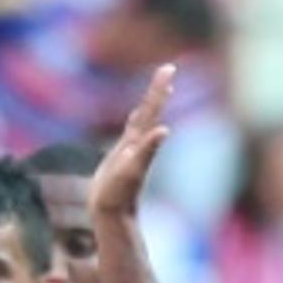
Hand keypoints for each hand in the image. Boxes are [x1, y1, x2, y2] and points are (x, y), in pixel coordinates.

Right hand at [90, 64, 175, 225]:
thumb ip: (148, 149)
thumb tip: (164, 130)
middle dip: (158, 89)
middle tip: (168, 68)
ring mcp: (130, 150)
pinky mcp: (121, 158)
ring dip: (151, 102)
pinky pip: (131, 134)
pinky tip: (138, 119)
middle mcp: (138, 142)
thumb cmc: (120, 193)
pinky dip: (136, 122)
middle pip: (150, 110)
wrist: (113, 214)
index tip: (169, 68)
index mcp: (140, 140)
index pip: (151, 109)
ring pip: (143, 120)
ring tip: (161, 87)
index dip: (158, 89)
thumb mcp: (133, 170)